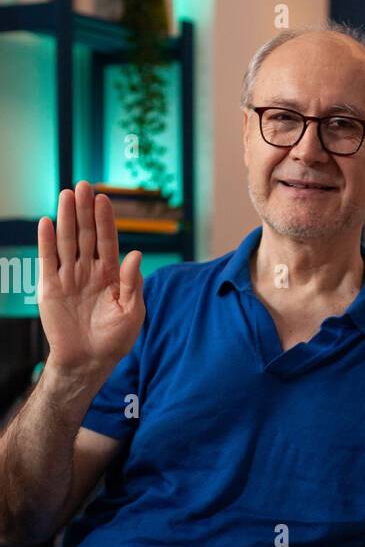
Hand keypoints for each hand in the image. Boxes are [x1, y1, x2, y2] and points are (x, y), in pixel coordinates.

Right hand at [38, 181, 144, 375]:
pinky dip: (47, 242)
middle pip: (86, 235)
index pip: (108, 241)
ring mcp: (69, 277)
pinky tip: (48, 222)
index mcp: (111, 275)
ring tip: (67, 195)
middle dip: (85, 211)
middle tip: (84, 186)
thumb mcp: (132, 312)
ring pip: (67, 242)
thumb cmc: (115, 339)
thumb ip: (133, 283)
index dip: (105, 221)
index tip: (105, 199)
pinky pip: (48, 260)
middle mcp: (89, 271)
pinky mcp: (50, 287)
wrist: (88, 361)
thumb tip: (136, 253)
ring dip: (67, 218)